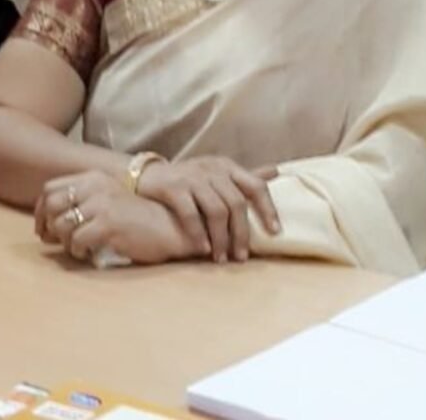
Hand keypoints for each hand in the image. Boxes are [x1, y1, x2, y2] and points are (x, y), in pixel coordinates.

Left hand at [35, 171, 203, 264]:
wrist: (170, 226)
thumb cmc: (138, 219)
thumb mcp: (109, 201)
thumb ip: (84, 202)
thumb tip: (49, 223)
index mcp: (93, 177)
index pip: (50, 189)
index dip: (41, 211)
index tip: (44, 229)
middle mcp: (95, 186)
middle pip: (51, 204)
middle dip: (48, 227)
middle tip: (55, 242)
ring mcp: (102, 203)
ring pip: (61, 224)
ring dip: (65, 241)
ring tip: (78, 248)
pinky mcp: (108, 223)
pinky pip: (77, 240)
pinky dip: (78, 251)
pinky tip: (90, 253)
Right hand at [137, 157, 280, 263]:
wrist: (148, 176)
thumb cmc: (189, 180)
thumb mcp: (217, 173)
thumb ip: (244, 176)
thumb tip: (276, 171)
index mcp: (227, 166)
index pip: (256, 186)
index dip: (268, 209)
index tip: (276, 233)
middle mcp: (212, 169)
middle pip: (236, 203)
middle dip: (241, 233)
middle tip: (242, 256)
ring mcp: (193, 177)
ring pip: (216, 211)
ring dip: (221, 238)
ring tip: (222, 258)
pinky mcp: (174, 187)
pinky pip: (190, 214)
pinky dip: (199, 234)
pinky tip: (202, 249)